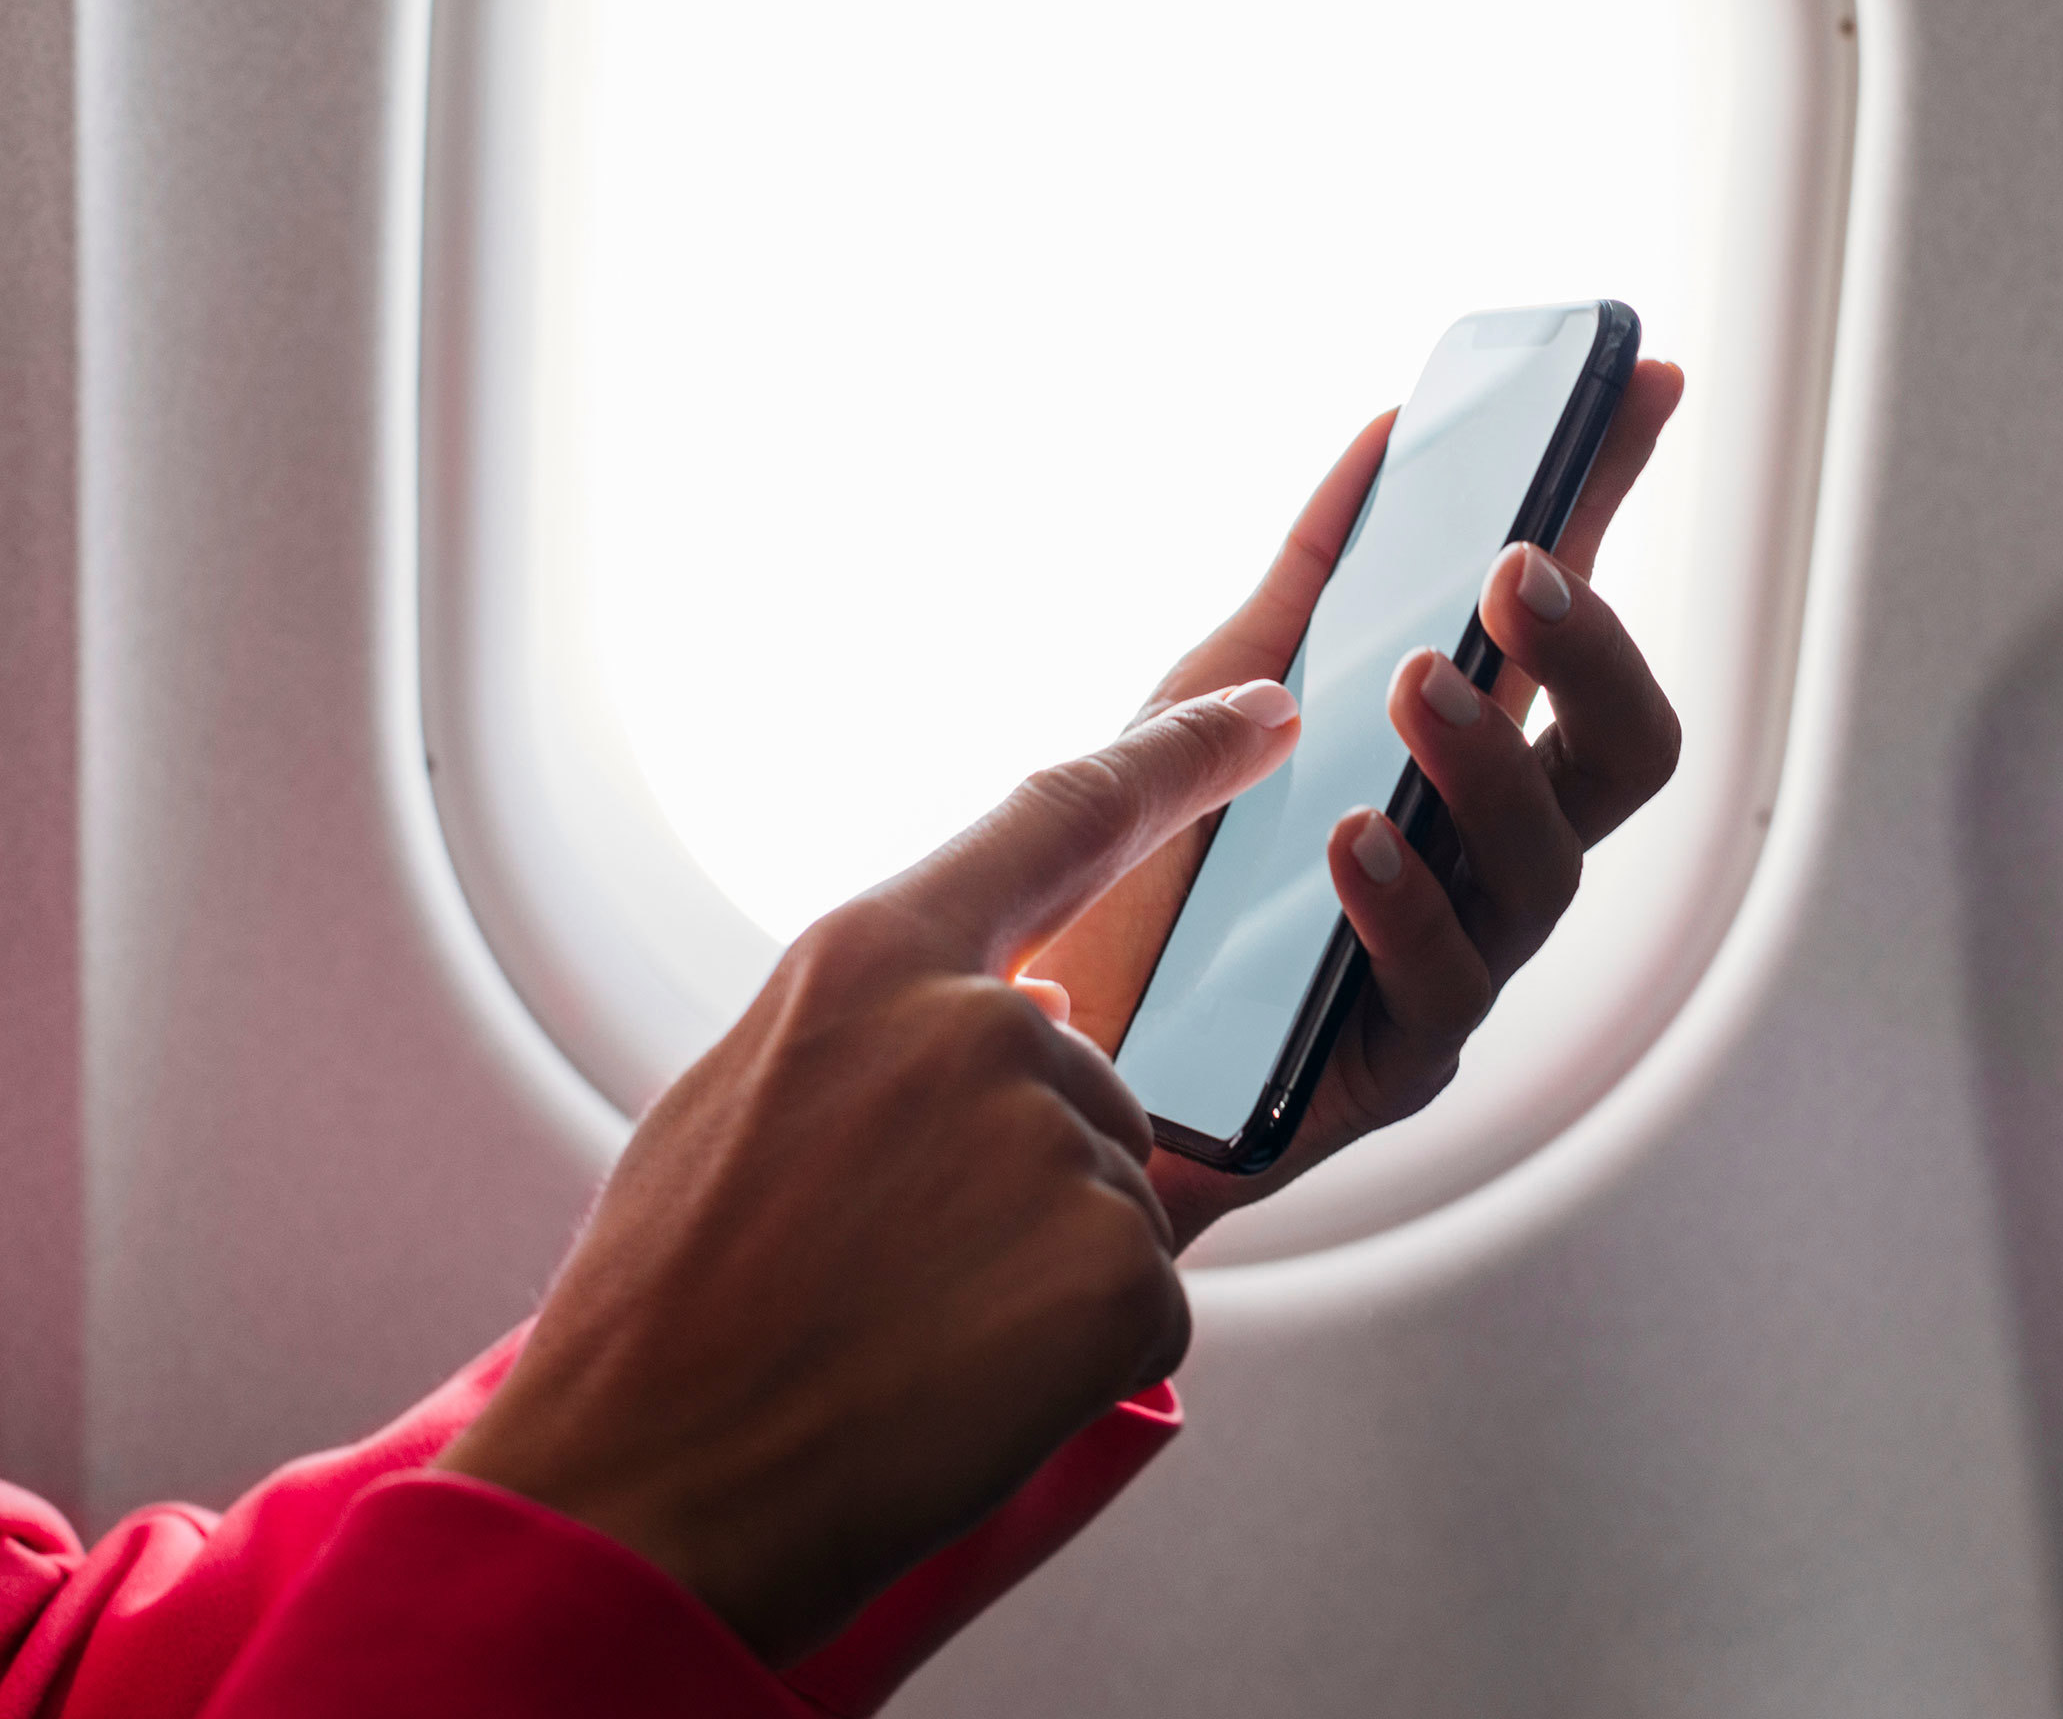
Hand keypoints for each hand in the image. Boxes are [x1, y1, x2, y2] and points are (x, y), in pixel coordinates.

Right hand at [435, 682, 1304, 1662]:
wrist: (646, 1494)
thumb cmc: (671, 1307)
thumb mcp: (749, 1099)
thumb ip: (898, 1024)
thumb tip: (1054, 999)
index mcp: (872, 958)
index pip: (1064, 815)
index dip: (1180, 755)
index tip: (1272, 712)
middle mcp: (984, 1023)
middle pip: (1083, 1071)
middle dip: (1017, 1169)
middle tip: (882, 1270)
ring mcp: (1059, 1138)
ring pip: (1109, 1190)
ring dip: (1037, 1266)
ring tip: (903, 1328)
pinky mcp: (1121, 1264)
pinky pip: (1136, 1291)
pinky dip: (1070, 1350)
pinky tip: (963, 1378)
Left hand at [1027, 360, 1686, 1249]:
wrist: (1046, 1073)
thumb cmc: (1152, 877)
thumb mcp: (1212, 695)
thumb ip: (1312, 579)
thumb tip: (1388, 432)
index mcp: (1466, 764)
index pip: (1571, 626)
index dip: (1617, 507)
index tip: (1644, 382)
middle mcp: (1487, 861)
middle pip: (1624, 759)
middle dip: (1594, 654)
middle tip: (1515, 573)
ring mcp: (1455, 965)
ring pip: (1547, 870)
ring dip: (1489, 762)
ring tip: (1420, 683)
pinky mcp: (1390, 1071)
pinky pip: (1438, 992)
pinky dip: (1407, 903)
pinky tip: (1358, 838)